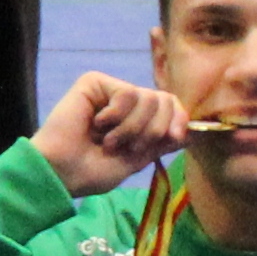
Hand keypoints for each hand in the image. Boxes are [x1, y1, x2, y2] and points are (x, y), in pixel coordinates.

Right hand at [30, 72, 189, 203]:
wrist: (63, 173)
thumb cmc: (93, 171)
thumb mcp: (138, 159)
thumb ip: (163, 142)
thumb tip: (193, 132)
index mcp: (137, 118)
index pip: (172, 106)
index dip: (179, 120)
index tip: (174, 138)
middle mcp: (125, 101)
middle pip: (164, 100)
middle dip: (152, 130)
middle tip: (129, 148)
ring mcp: (110, 90)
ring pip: (147, 98)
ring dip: (131, 129)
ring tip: (109, 142)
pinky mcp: (94, 83)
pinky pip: (126, 93)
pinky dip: (116, 117)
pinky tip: (96, 125)